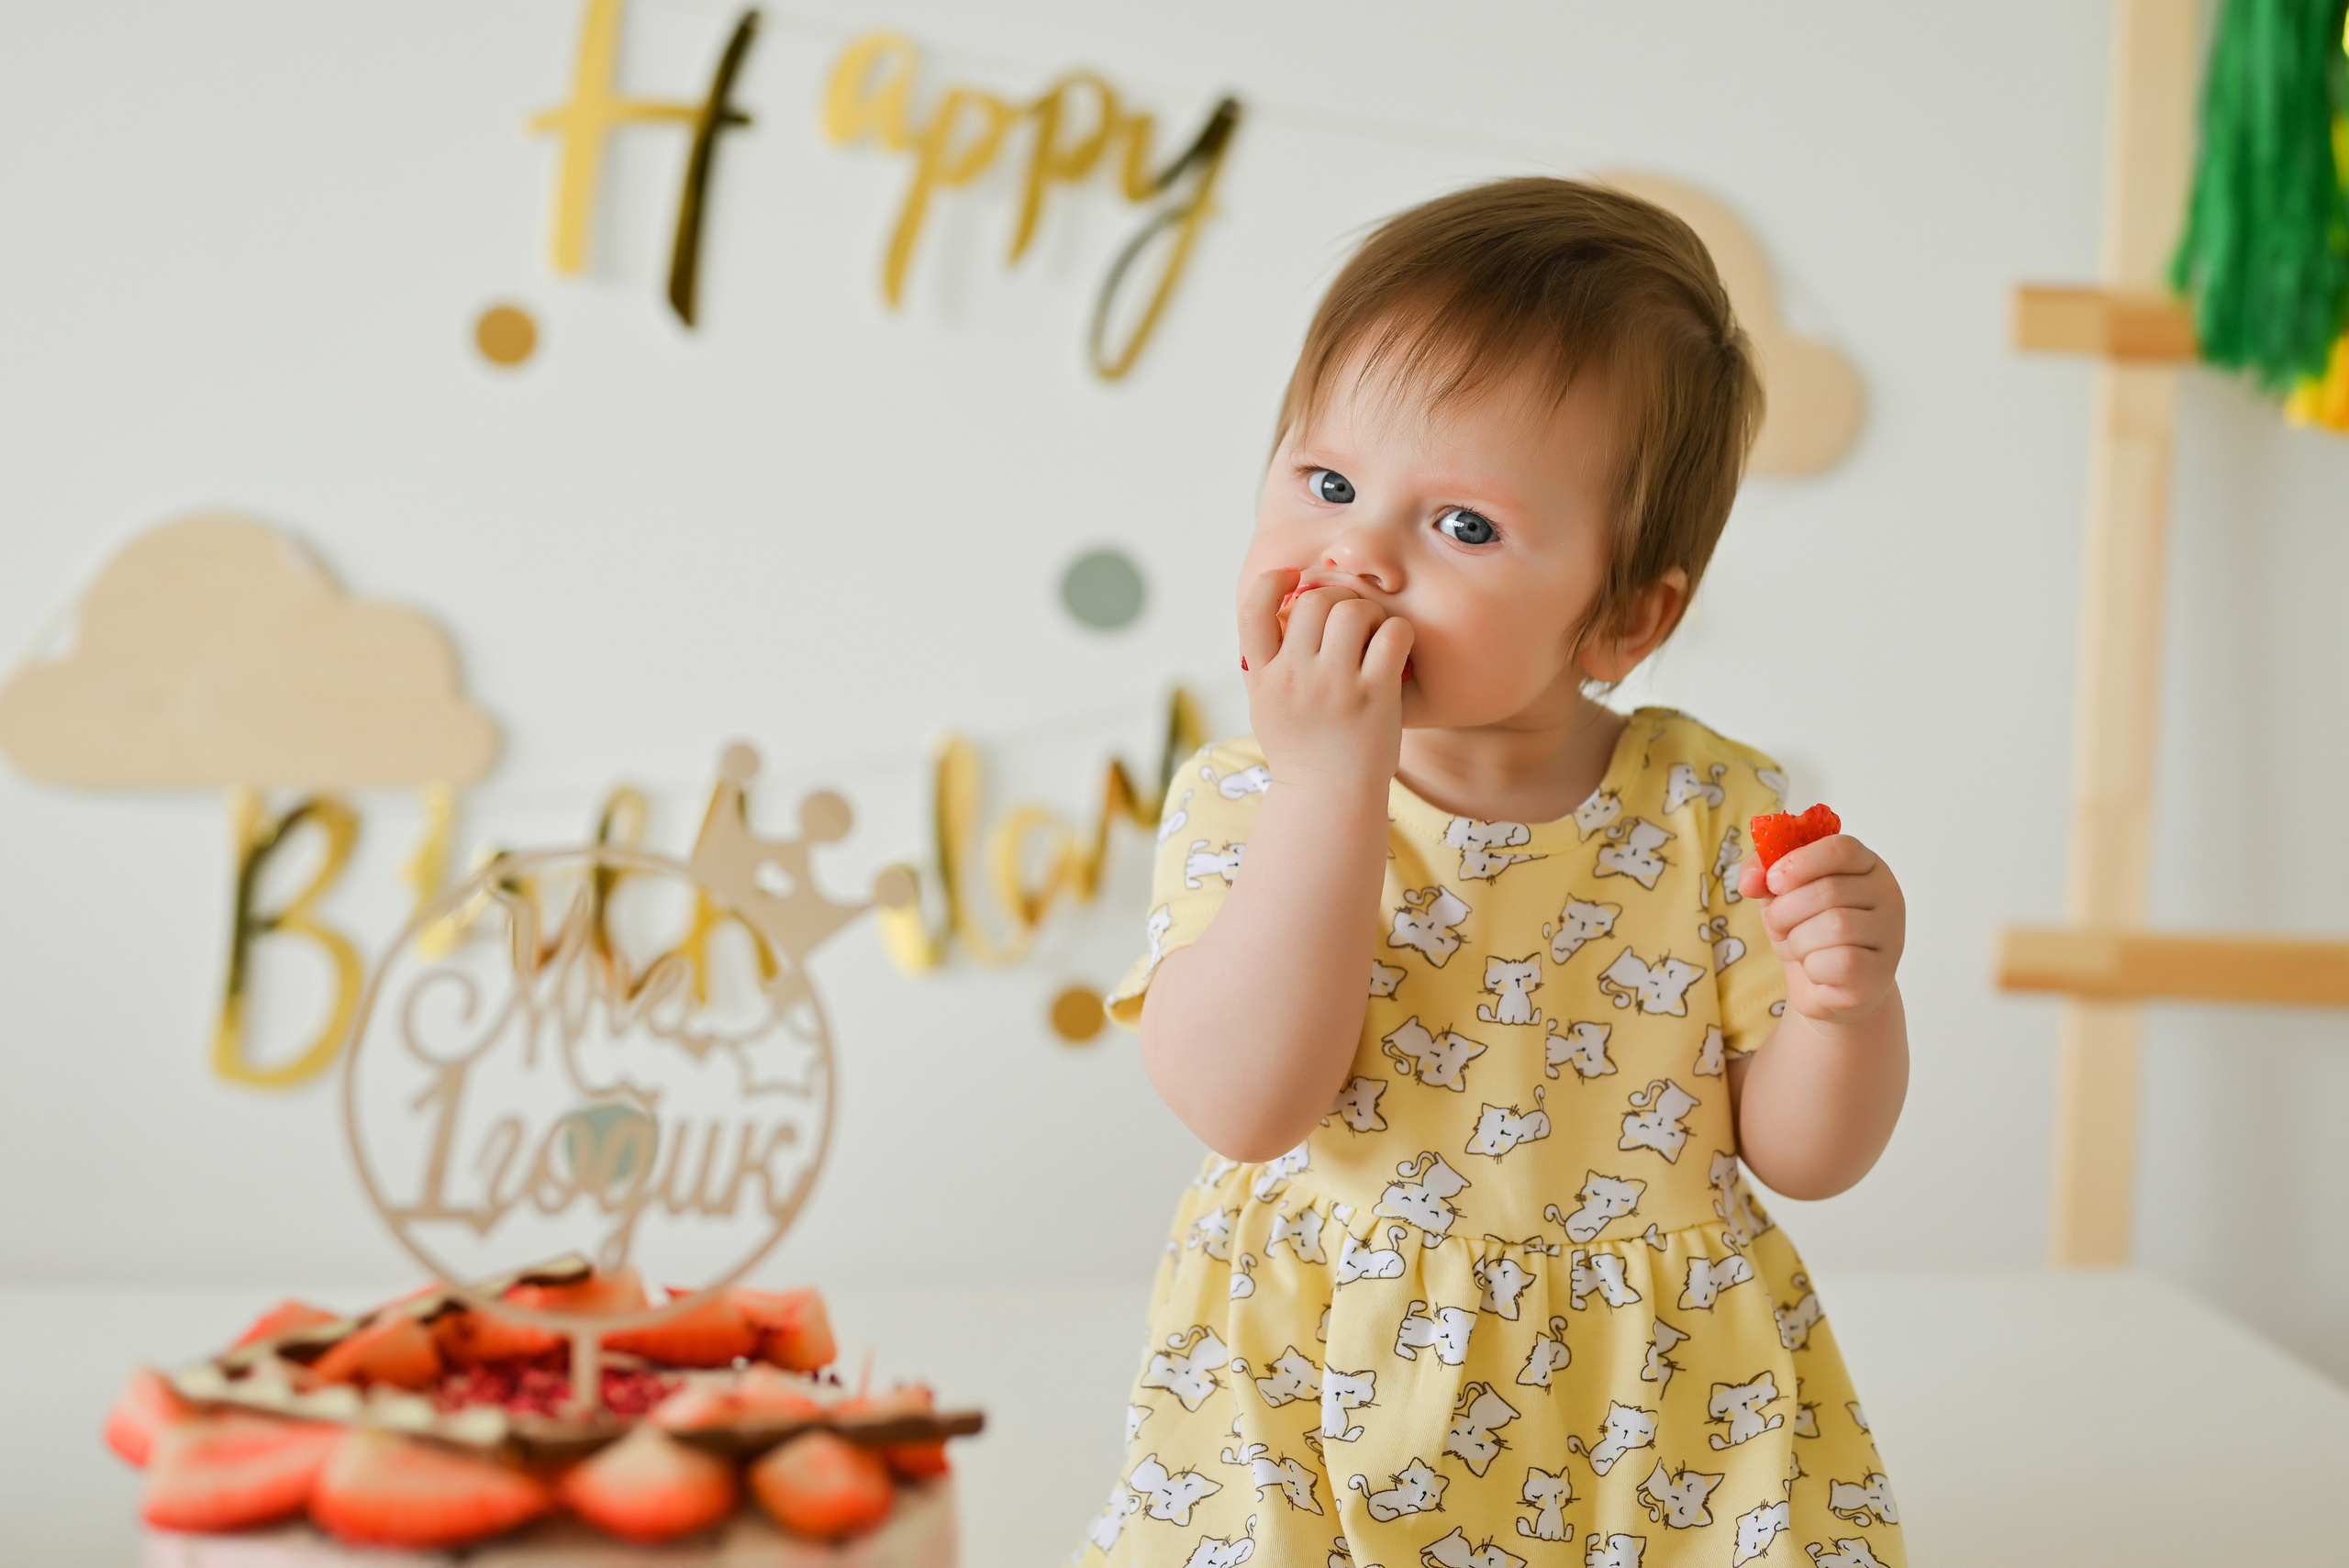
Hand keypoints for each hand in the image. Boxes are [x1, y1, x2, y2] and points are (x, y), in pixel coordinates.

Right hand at [1239, 569, 1413, 796]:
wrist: (1327, 798)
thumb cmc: (1302, 748)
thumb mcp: (1266, 705)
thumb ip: (1267, 661)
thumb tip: (1282, 608)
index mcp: (1263, 676)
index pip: (1253, 609)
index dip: (1272, 581)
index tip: (1293, 577)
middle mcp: (1293, 677)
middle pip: (1314, 601)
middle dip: (1338, 599)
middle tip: (1351, 620)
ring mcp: (1334, 686)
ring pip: (1353, 609)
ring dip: (1370, 614)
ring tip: (1373, 637)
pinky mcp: (1373, 695)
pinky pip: (1392, 633)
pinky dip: (1398, 632)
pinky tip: (1395, 650)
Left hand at [1736, 835, 1902, 1026]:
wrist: (1824, 986)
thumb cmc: (1807, 931)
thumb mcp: (1779, 894)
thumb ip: (1761, 873)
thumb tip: (1749, 881)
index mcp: (1866, 865)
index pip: (1841, 848)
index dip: (1800, 862)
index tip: (1773, 882)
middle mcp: (1887, 894)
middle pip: (1830, 890)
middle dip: (1786, 912)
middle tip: (1778, 927)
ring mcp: (1890, 934)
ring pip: (1836, 926)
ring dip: (1799, 942)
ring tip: (1800, 949)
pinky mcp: (1882, 972)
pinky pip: (1842, 962)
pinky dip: (1815, 968)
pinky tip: (1818, 970)